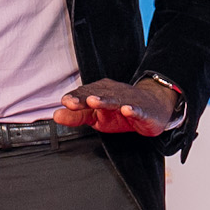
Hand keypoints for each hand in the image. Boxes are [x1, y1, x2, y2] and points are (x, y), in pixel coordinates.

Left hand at [54, 78, 177, 135]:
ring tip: (94, 101)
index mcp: (100, 93)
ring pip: (115, 100)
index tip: (65, 102)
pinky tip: (127, 110)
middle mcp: (113, 94)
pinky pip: (137, 110)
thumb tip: (55, 115)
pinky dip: (133, 110)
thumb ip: (76, 116)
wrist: (153, 107)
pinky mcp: (143, 111)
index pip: (84, 94)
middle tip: (71, 103)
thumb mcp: (96, 116)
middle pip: (97, 95)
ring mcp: (128, 101)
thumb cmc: (120, 111)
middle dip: (84, 98)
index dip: (75, 98)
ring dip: (104, 100)